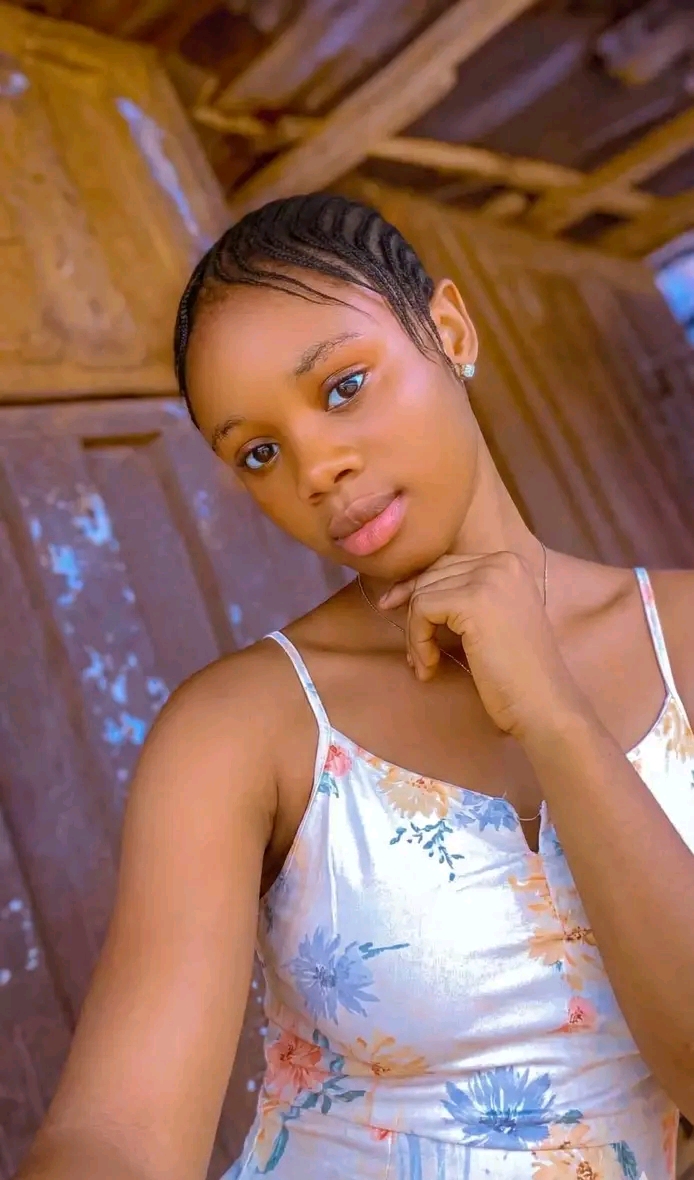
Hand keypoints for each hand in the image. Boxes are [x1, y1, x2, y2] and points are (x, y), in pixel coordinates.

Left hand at [379, 551, 586, 740]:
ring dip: (415, 635)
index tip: (407, 623)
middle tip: (415, 653)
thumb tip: (405, 589)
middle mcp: (501, 562)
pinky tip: (430, 666)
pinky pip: (422, 609)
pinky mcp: (473, 601)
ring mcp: (488, 578)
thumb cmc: (516, 673)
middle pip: (431, 576)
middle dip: (413, 615)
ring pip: (422, 593)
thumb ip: (463, 596)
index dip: (419, 594)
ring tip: (425, 665)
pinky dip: (417, 641)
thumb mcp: (492, 620)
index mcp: (509, 563)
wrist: (543, 703)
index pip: (446, 566)